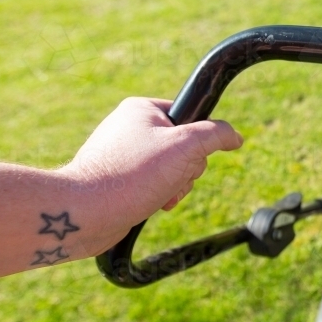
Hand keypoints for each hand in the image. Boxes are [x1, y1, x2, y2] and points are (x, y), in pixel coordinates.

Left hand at [62, 97, 242, 245]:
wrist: (86, 212)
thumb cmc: (132, 175)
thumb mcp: (184, 147)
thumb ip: (214, 135)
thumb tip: (235, 136)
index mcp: (142, 109)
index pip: (189, 116)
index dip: (198, 140)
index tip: (188, 156)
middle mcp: (130, 128)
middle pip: (184, 146)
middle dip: (187, 170)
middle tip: (172, 179)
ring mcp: (123, 155)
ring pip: (172, 169)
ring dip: (176, 186)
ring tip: (160, 196)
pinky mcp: (119, 180)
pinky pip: (154, 185)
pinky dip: (160, 196)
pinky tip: (154, 205)